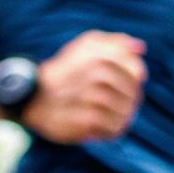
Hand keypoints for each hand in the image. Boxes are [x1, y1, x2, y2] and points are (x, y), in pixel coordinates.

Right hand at [20, 31, 146, 143]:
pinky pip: (113, 128)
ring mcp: (91, 98)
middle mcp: (96, 75)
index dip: (135, 80)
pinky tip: (102, 126)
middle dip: (129, 100)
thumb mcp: (86, 47)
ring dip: (121, 116)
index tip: (126, 83)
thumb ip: (115, 43)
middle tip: (117, 104)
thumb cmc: (66, 71)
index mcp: (98, 55)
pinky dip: (111, 129)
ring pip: (125, 112)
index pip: (136, 71)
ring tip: (109, 115)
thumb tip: (140, 47)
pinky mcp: (85, 121)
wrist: (33, 96)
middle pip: (133, 93)